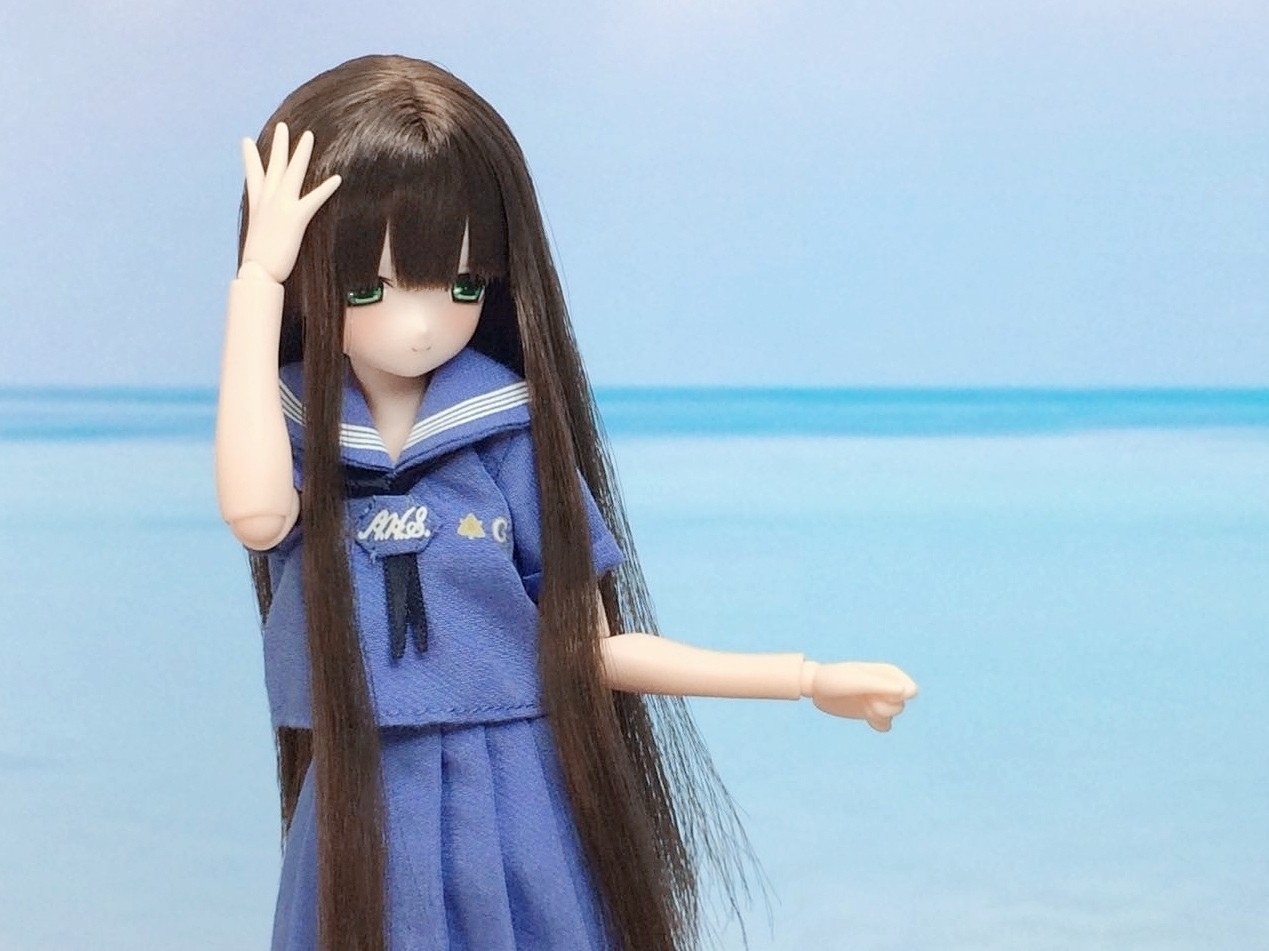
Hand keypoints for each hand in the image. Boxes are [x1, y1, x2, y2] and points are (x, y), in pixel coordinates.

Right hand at [239, 122, 341, 283]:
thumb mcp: (258, 240)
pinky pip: (313, 199)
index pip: (253, 177)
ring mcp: (280, 207)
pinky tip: (337, 178)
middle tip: (282, 125)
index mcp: (257, 207)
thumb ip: (263, 230)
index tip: (246, 141)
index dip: (250, 158)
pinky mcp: (294, 218)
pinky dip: (325, 188)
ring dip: (301, 153)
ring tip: (309, 136)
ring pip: (292, 173)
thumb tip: (264, 232)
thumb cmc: (259, 264)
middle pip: (274, 166)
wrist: (257, 273)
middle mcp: (267, 202)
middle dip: (279, 144)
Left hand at [806, 661, 917, 730]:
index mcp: (888, 673)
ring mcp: (880, 700)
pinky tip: (867, 718)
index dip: (896, 696)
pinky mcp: (871, 714)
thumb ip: (882, 685)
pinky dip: (879, 724)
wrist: (816, 688)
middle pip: (901, 705)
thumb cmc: (835, 679)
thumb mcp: (857, 681)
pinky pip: (887, 725)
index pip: (909, 689)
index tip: (877, 693)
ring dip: (879, 714)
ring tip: (864, 705)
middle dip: (884, 707)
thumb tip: (908, 691)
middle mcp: (887, 686)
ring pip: (894, 714)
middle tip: (866, 700)